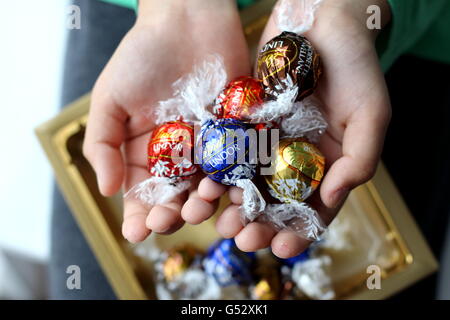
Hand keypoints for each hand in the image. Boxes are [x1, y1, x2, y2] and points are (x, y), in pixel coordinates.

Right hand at [83, 0, 250, 242]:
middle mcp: (180, 156)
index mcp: (148, 153)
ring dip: (205, 202)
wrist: (187, 19)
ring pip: (211, 187)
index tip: (137, 233)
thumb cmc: (142, 56)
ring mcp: (211, 147)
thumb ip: (102, 144)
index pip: (143, 194)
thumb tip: (106, 190)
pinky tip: (236, 194)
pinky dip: (240, 181)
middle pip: (178, 197)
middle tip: (168, 219)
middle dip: (172, 214)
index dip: (139, 216)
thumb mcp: (109, 99)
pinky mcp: (239, 134)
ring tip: (199, 204)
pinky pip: (241, 164)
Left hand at [197, 0, 391, 257]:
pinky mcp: (247, 124)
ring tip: (221, 223)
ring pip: (250, 183)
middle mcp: (298, 158)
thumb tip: (333, 198)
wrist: (322, 20)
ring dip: (236, 206)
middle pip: (277, 202)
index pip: (316, 208)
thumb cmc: (355, 66)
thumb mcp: (371, 113)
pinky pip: (232, 153)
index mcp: (330, 164)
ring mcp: (270, 143)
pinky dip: (220, 172)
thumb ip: (360, 160)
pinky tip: (208, 187)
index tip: (282, 248)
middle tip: (242, 239)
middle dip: (260, 224)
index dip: (299, 232)